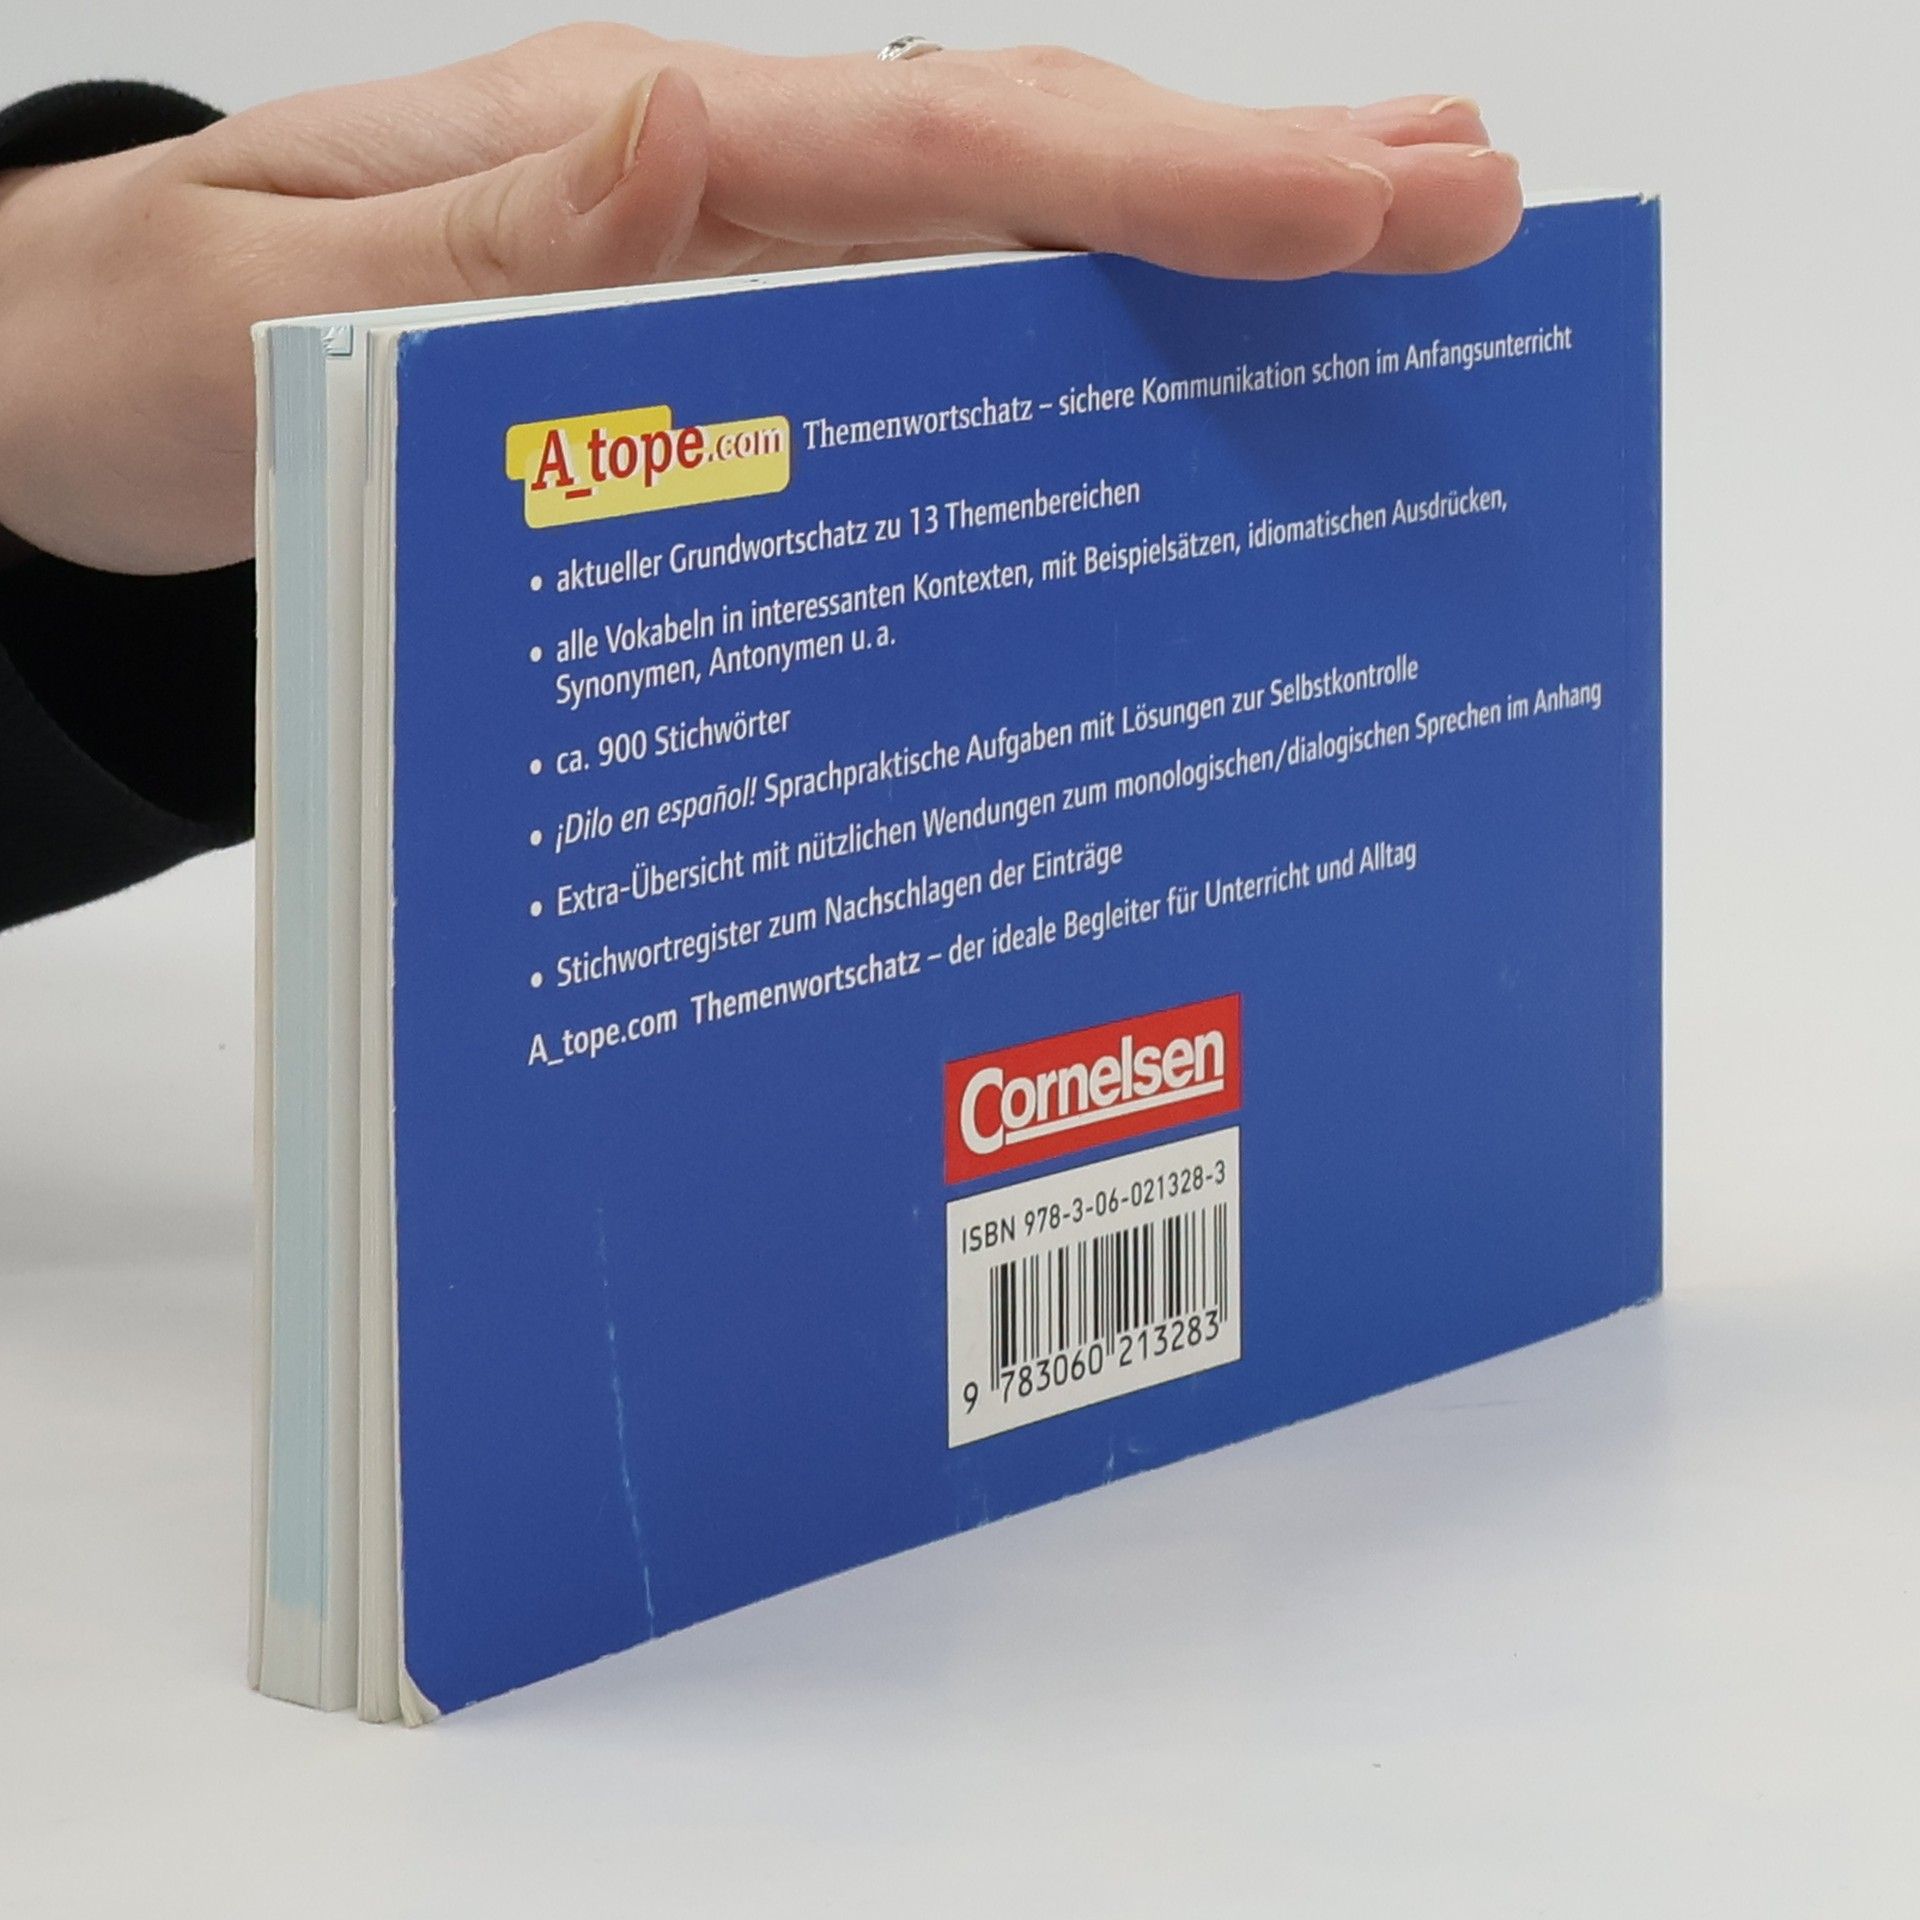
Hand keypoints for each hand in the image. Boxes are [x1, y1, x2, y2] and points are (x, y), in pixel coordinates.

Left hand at [0, 28, 1520, 576]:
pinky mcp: (703, 344)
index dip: (1166, 181)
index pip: (941, 153)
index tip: (1369, 202)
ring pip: (985, 230)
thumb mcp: (275, 307)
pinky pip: (906, 326)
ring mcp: (714, 261)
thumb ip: (496, 234)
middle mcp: (700, 183)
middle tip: (1468, 197)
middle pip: (1013, 158)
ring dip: (1180, 234)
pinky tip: (1145, 355)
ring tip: (1375, 241)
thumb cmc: (144, 363)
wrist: (63, 403)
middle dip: (1247, 179)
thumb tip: (698, 137)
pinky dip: (1049, 324)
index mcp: (629, 153)